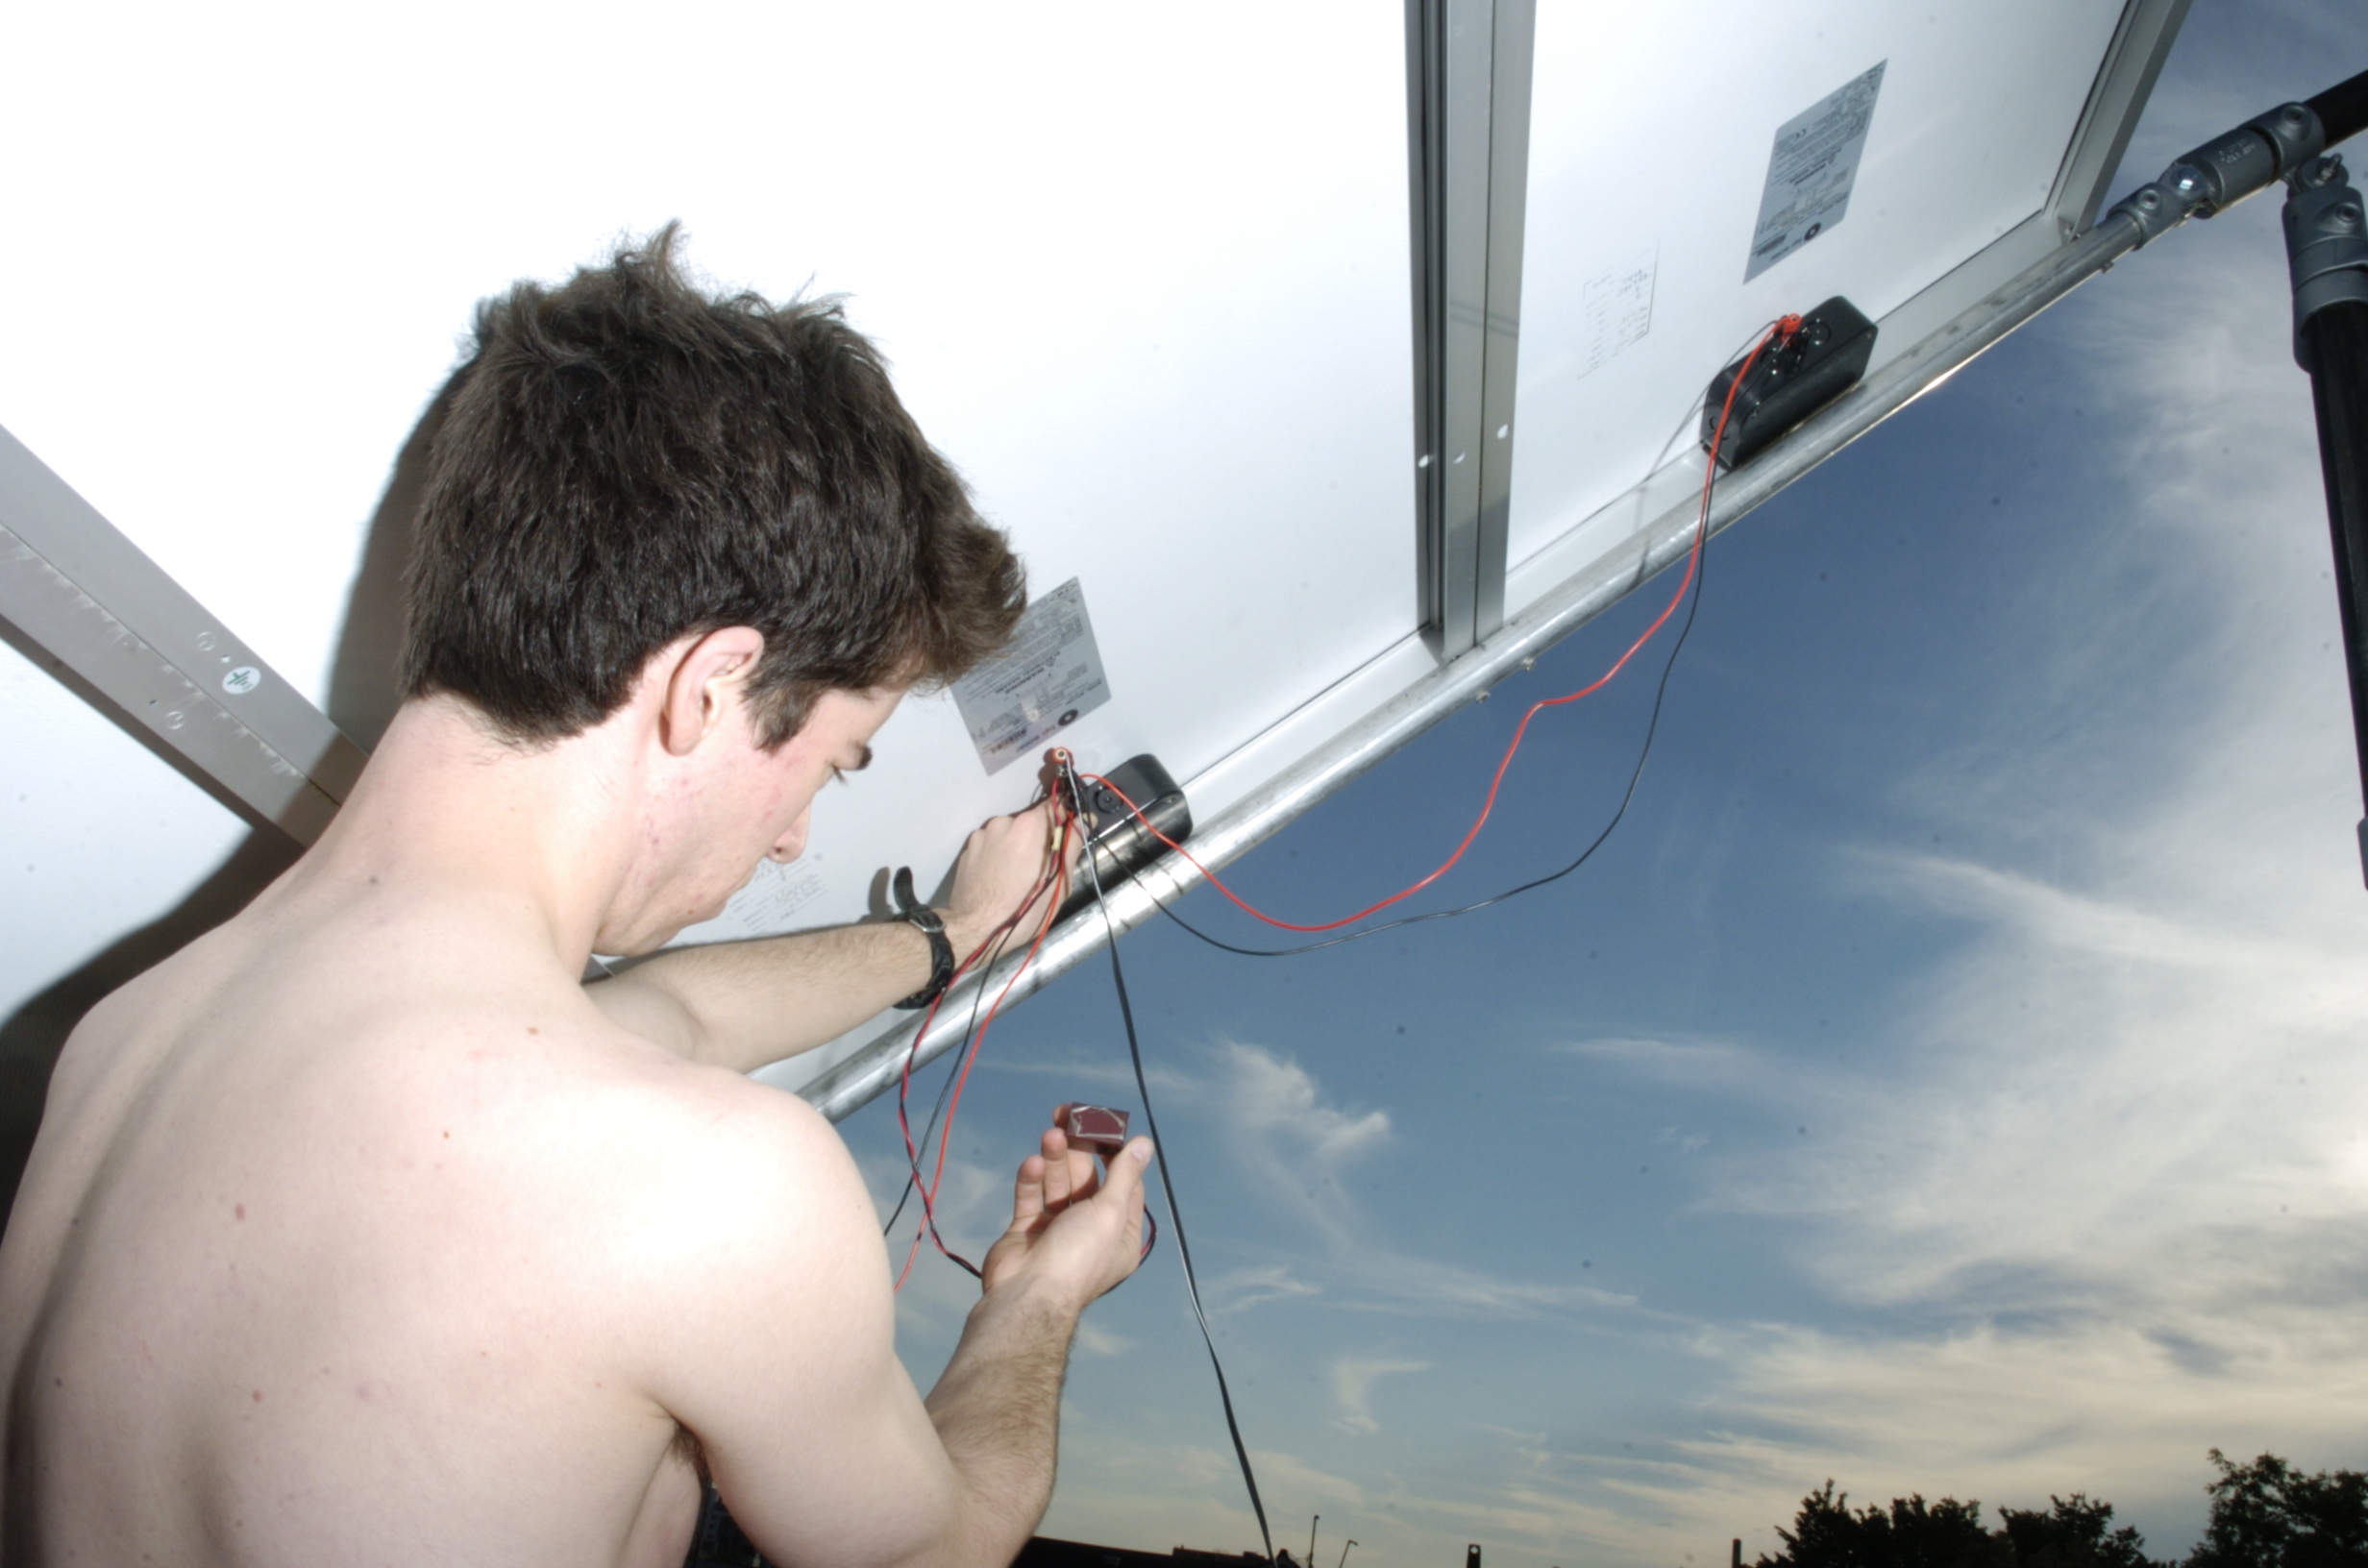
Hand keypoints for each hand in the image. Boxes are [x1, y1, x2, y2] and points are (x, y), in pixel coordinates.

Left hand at [941, 801, 1078, 962]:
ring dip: (1017, 846)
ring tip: (1016, 876)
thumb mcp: (1059, 881)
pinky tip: (998, 878)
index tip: (1069, 833)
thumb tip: (1084, 818)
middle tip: (1041, 867)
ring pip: (1009, 833)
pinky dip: (998, 855)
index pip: (1054, 804)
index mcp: (1030, 826)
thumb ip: (1072, 844)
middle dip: (1039, 838)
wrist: (974, 928)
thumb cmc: (1024, 908)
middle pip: (1031, 821)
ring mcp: (982, 834)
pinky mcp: (968, 848)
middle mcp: (1004, 821)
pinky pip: (991, 844)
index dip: (1064, 817)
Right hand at [978, 1120, 1151, 1307]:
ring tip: (1050, 1135)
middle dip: (1079, 1153)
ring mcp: (1056, 1231)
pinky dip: (1033, 1180)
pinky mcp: (1027, 1231)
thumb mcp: (1110, 1211)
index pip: (1124, 1186)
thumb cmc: (1079, 1256)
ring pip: (1058, 1185)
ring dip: (1056, 1160)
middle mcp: (1091, 1233)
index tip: (1105, 1126)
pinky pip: (1032, 1198)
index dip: (1116, 1155)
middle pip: (1088, 1182)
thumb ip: (1124, 1174)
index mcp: (1119, 1235)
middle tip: (1067, 1120)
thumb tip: (1145, 1143)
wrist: (1027, 1295)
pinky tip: (1033, 1164)